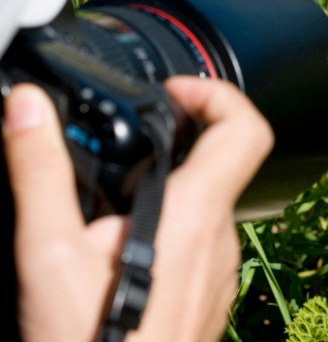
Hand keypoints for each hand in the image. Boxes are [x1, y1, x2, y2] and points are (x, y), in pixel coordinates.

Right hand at [3, 76, 272, 341]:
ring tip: (115, 205)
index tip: (174, 94)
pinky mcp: (212, 287)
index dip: (217, 94)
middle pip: (222, 160)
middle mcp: (220, 236)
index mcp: (194, 214)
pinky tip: (126, 249)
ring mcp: (221, 265)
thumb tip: (27, 109)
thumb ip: (40, 172)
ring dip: (169, 187)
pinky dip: (171, 223)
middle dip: (175, 142)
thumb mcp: (49, 254)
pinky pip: (202, 236)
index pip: (246, 128)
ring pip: (208, 200)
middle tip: (127, 147)